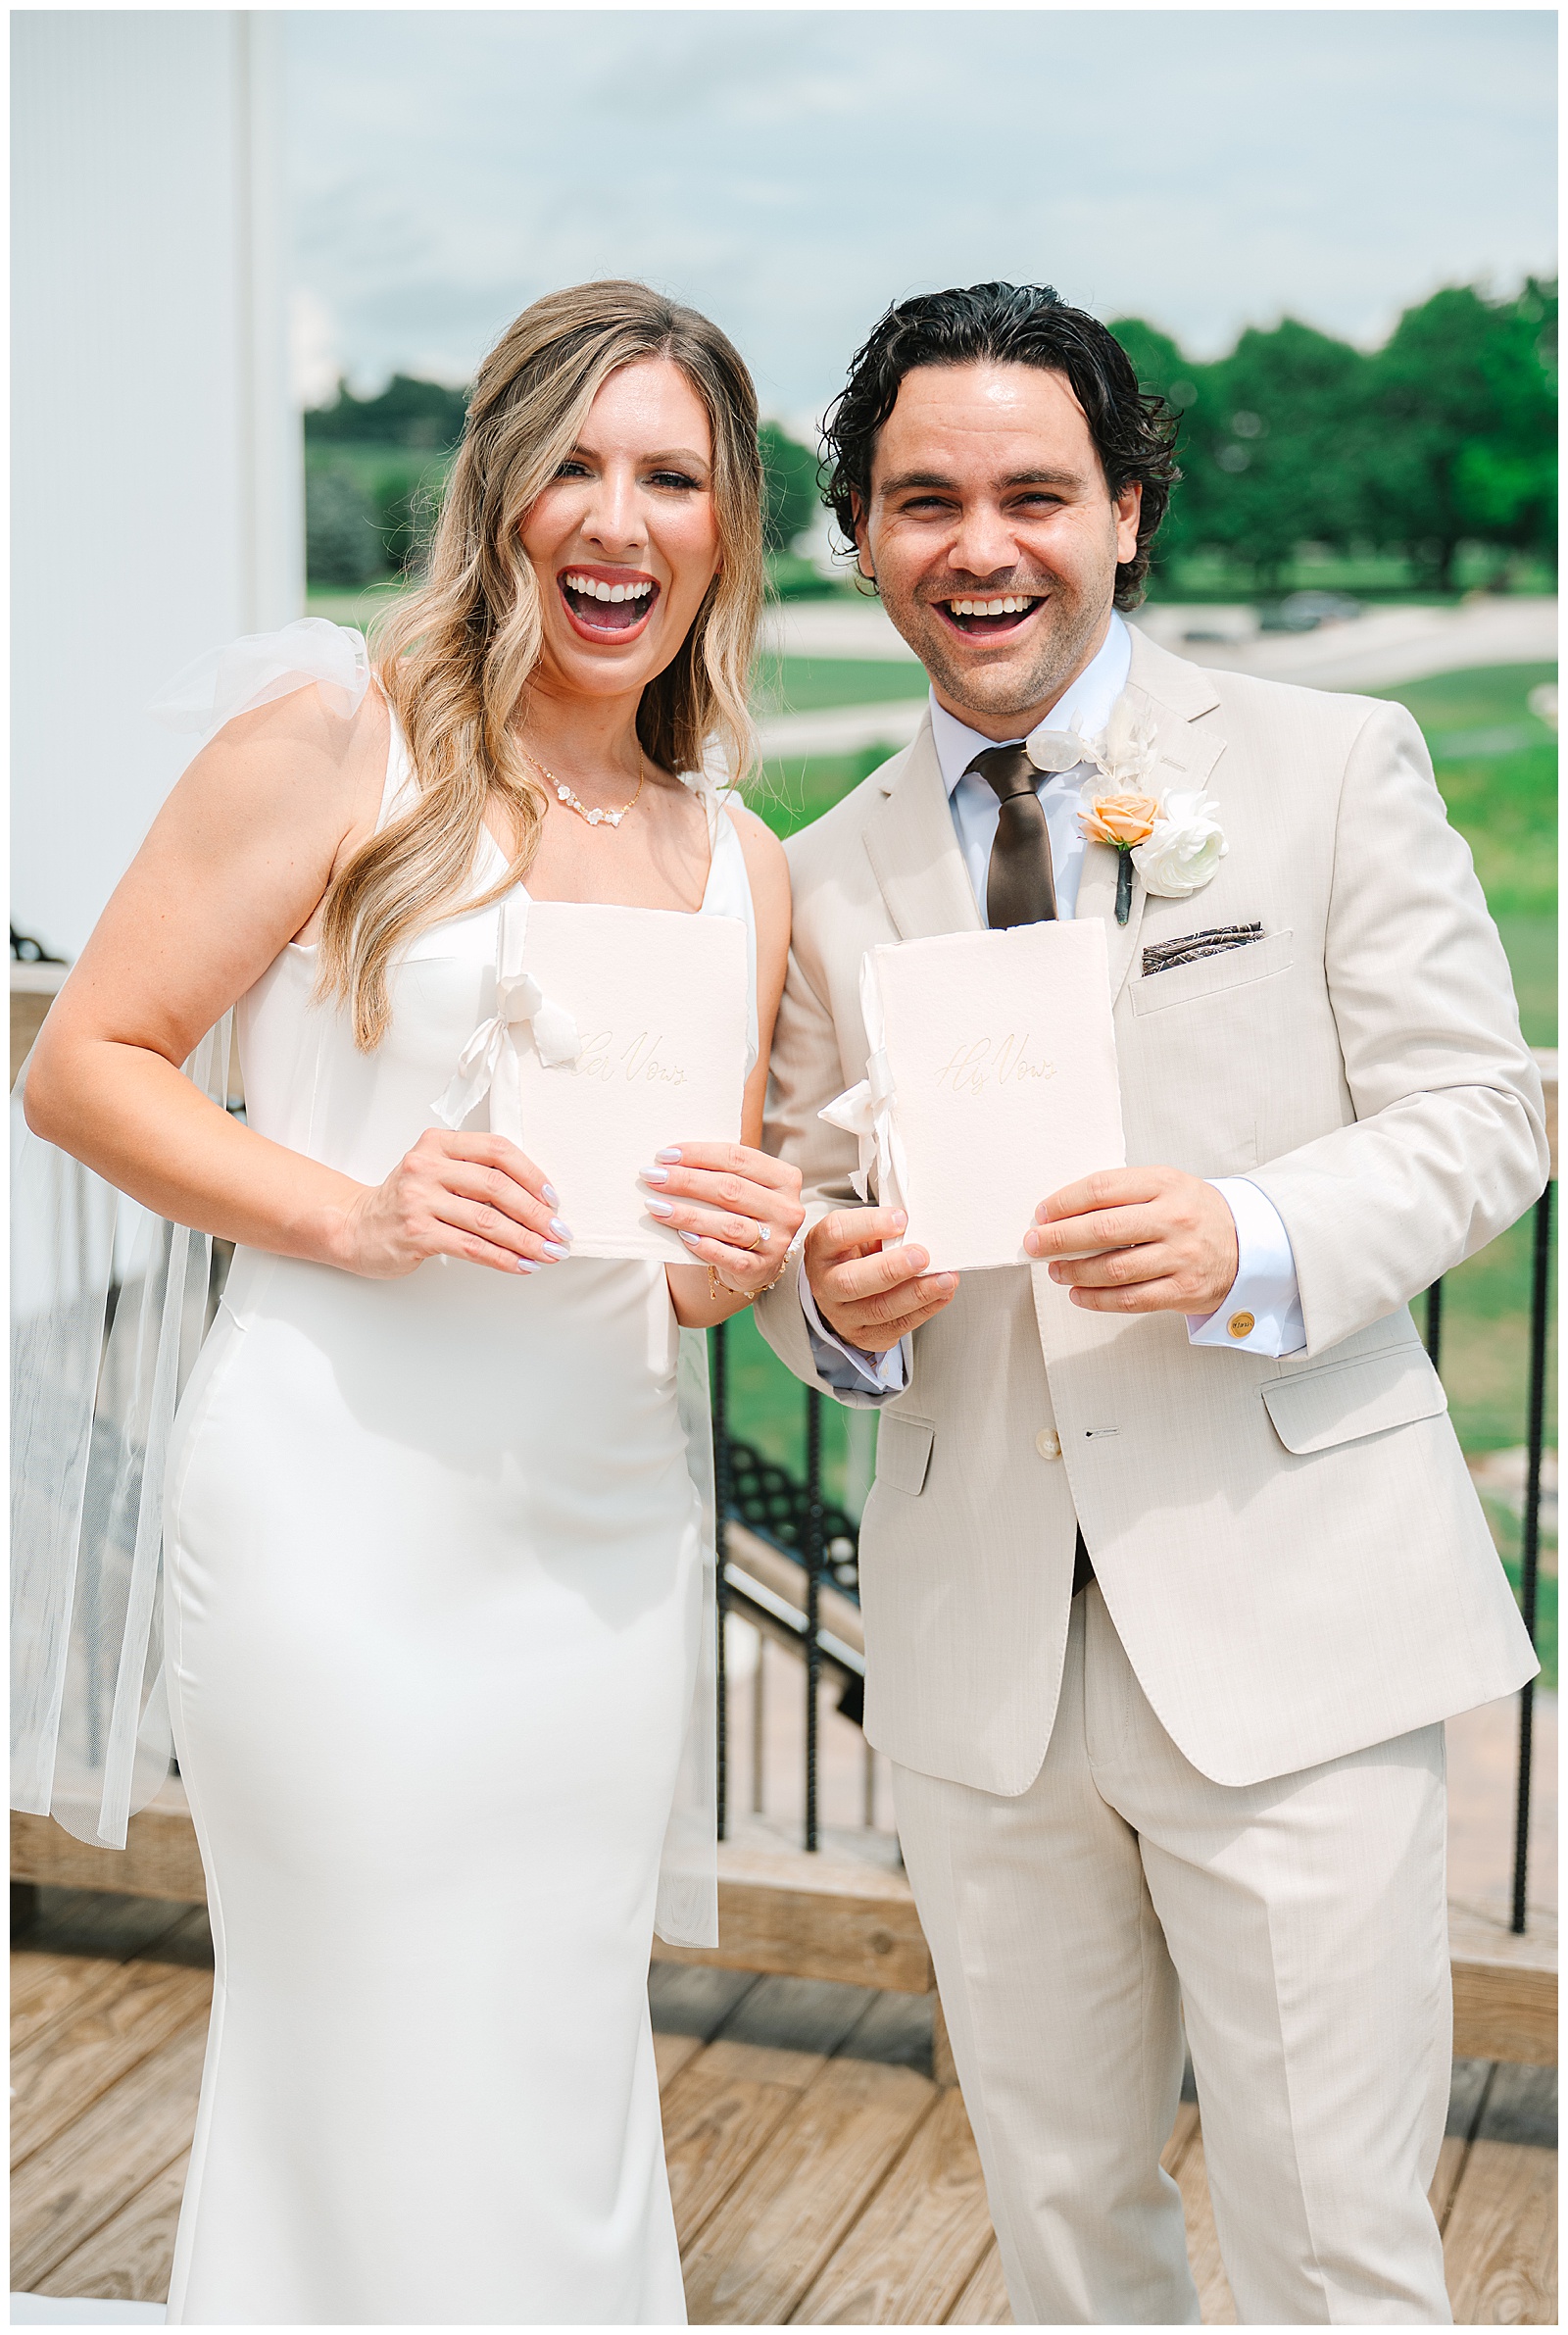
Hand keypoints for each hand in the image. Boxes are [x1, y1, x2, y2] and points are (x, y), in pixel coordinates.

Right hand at [335, 1129, 568, 1278]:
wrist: (355, 1226)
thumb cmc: (405, 1201)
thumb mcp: (436, 1171)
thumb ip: (475, 1174)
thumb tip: (536, 1201)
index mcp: (438, 1143)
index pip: (497, 1150)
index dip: (531, 1175)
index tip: (552, 1199)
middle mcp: (426, 1166)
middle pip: (496, 1186)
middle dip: (535, 1213)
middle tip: (558, 1232)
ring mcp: (418, 1200)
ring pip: (486, 1220)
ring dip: (525, 1240)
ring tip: (548, 1253)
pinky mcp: (416, 1233)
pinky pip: (470, 1247)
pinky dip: (502, 1258)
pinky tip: (521, 1265)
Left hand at [640, 1143, 805, 1297]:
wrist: (755, 1261)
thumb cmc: (741, 1213)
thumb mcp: (742, 1186)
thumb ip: (718, 1170)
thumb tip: (668, 1159)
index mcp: (785, 1178)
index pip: (738, 1158)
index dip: (698, 1154)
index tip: (664, 1155)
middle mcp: (787, 1209)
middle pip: (731, 1189)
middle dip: (686, 1181)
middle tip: (652, 1176)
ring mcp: (778, 1241)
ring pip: (728, 1224)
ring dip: (687, 1214)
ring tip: (655, 1206)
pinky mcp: (761, 1268)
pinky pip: (729, 1257)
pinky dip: (704, 1246)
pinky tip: (682, 1236)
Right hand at [804, 1206, 957, 1354]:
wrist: (840, 1292)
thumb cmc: (854, 1256)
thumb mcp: (858, 1235)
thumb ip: (881, 1230)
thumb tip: (917, 1227)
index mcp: (822, 1249)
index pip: (836, 1233)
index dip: (868, 1225)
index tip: (901, 1219)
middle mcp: (826, 1284)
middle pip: (852, 1281)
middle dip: (891, 1268)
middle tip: (922, 1256)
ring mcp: (843, 1314)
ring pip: (879, 1309)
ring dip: (918, 1293)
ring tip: (945, 1279)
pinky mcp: (865, 1334)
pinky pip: (898, 1325)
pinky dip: (925, 1309)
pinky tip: (942, 1294)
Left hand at [1023, 1165, 1237, 1315]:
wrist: (1248, 1244)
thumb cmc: (1193, 1213)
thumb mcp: (1165, 1186)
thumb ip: (1122, 1194)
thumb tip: (1062, 1213)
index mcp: (1165, 1184)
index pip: (1103, 1188)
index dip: (1065, 1202)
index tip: (1042, 1213)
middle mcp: (1174, 1218)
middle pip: (1103, 1229)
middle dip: (1058, 1238)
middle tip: (1034, 1244)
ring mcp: (1180, 1256)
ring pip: (1113, 1269)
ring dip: (1074, 1272)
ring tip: (1055, 1270)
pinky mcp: (1183, 1290)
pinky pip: (1130, 1299)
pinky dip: (1097, 1299)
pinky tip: (1079, 1294)